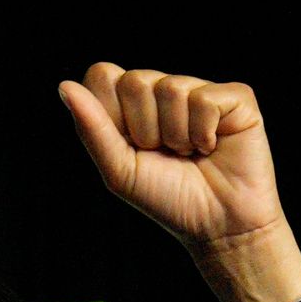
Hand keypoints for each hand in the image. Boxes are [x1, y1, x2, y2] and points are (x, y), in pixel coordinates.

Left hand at [57, 65, 300, 301]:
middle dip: (145, 129)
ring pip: (171, 89)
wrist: (218, 225)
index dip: (111, 113)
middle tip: (165, 153)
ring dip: (177, 135)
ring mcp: (200, 89)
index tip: (130, 146)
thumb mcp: (119, 169)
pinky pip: (204, 99)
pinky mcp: (236, 97)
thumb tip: (64, 85)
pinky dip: (204, 133)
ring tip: (190, 153)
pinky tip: (213, 147)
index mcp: (132, 103)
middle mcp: (164, 89)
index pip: (102, 76)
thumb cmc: (168, 199)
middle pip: (134, 80)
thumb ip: (92, 127)